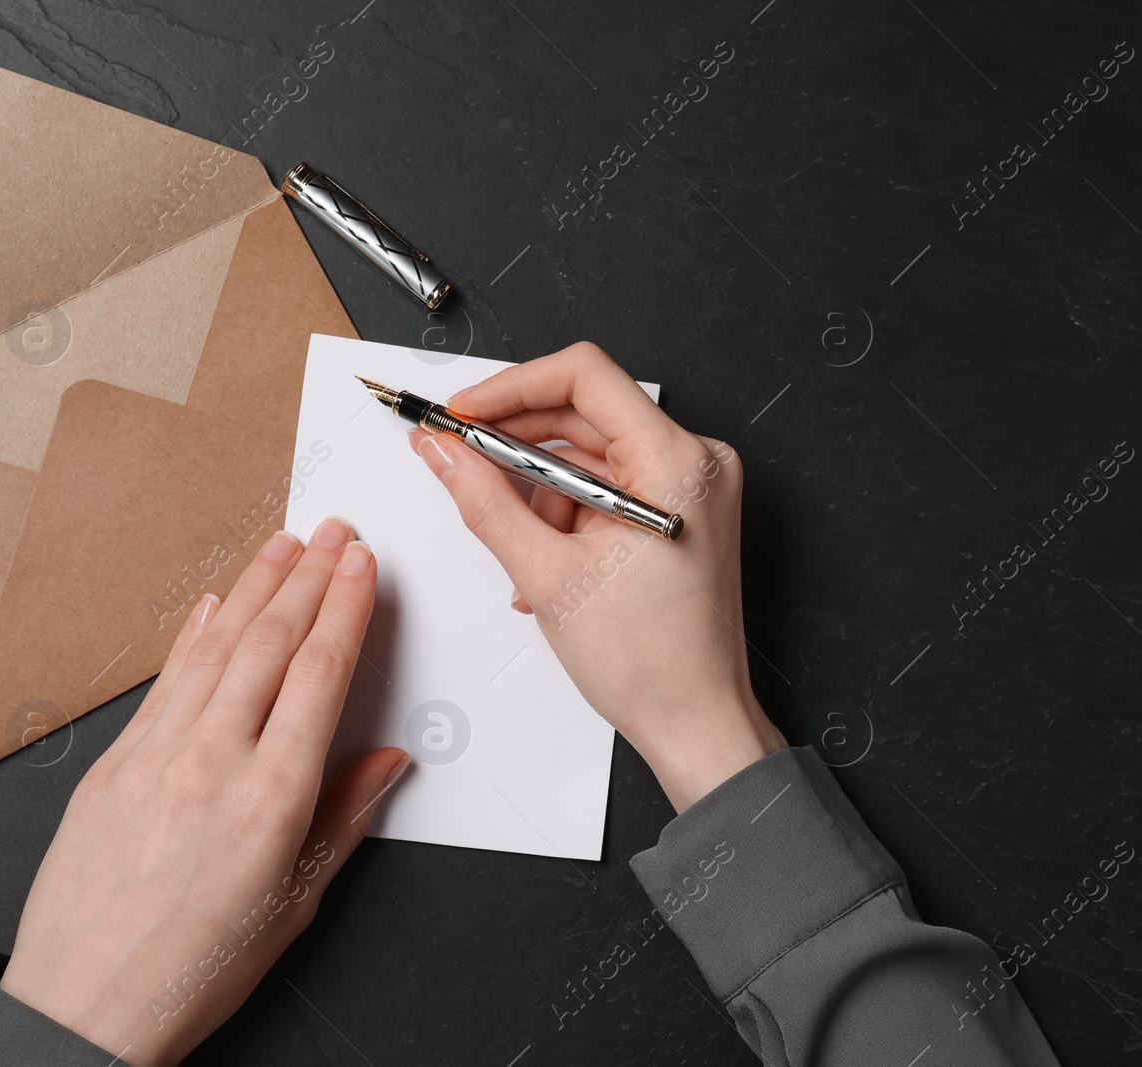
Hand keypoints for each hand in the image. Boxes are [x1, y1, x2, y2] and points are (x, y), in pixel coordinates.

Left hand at [0, 517, 408, 1066]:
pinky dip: (195, 635)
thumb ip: (343, 821)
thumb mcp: (294, 904)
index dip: (346, 609)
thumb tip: (386, 764)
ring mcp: (156, 757)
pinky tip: (215, 604)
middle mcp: (213, 762)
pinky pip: (165, 682)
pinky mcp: (114, 765)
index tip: (363, 566)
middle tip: (335, 533)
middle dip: (309, 579)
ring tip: (283, 545)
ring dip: (255, 588)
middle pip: (271, 645)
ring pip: (217, 649)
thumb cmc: (194, 968)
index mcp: (272, 799)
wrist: (84, 1007)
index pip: (319, 674)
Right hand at [409, 342, 785, 810]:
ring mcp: (692, 488)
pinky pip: (607, 488)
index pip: (584, 375)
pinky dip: (566, 516)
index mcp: (677, 462)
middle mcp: (696, 462)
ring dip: (538, 493)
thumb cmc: (651, 665)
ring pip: (591, 454)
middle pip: (585, 412)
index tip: (461, 413)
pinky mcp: (680, 514)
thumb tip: (444, 452)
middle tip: (457, 460)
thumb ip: (485, 501)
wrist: (696, 723)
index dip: (510, 387)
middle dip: (515, 442)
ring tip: (519, 550)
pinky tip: (544, 564)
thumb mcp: (547, 575)